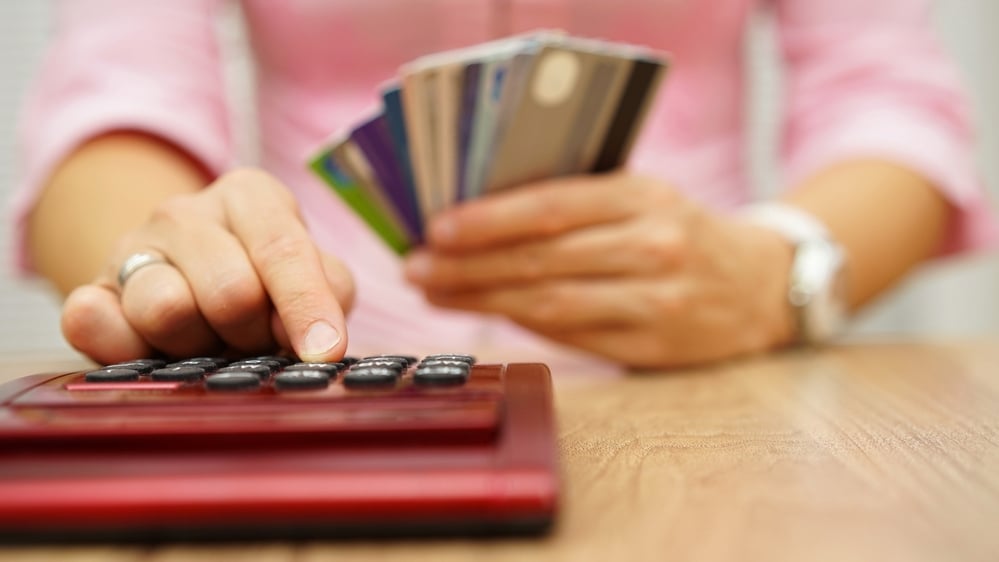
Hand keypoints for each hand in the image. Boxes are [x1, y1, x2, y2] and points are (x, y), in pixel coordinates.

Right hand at [61, 169, 354, 364]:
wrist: (186, 282)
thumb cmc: (266, 281)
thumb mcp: (314, 274)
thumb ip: (329, 292)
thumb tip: (318, 334)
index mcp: (250, 196)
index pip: (281, 248)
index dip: (305, 305)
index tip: (325, 351)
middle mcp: (185, 212)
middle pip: (230, 291)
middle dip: (253, 333)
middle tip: (254, 340)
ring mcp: (130, 247)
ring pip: (166, 309)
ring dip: (199, 346)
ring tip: (208, 342)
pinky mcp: (91, 290)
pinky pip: (93, 322)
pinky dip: (123, 346)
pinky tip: (150, 351)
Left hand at [404, 173, 794, 368]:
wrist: (761, 285)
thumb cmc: (682, 229)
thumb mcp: (642, 195)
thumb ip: (576, 201)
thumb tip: (482, 217)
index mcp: (645, 196)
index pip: (553, 206)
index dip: (489, 219)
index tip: (435, 228)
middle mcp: (655, 247)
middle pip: (542, 259)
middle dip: (468, 265)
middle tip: (415, 268)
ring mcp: (657, 302)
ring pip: (551, 304)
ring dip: (482, 299)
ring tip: (434, 293)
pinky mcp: (652, 349)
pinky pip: (573, 339)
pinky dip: (522, 325)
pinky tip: (485, 314)